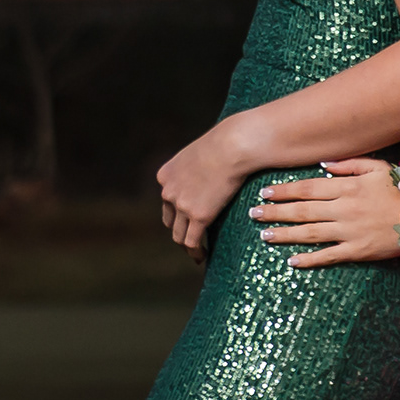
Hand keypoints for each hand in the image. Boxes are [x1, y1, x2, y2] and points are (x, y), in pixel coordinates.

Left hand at [155, 125, 256, 253]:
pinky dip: (195, 252)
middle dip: (179, 231)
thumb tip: (216, 165)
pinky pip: (192, 241)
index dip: (176, 213)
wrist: (233, 146)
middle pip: (170, 220)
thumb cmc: (228, 142)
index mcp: (166, 175)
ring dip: (186, 246)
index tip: (186, 221)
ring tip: (196, 253)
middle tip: (191, 240)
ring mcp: (181, 205)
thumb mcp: (204, 151)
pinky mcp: (198, 216)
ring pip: (178, 235)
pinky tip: (202, 257)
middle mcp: (168, 192)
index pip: (167, 201)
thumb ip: (201, 164)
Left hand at [247, 157, 399, 266]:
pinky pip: (330, 255)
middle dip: (275, 212)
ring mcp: (351, 231)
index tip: (264, 192)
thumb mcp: (379, 167)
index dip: (283, 190)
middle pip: (302, 210)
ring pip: (310, 233)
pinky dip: (310, 259)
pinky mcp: (360, 250)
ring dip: (285, 234)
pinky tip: (292, 261)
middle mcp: (345, 209)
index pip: (307, 188)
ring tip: (264, 235)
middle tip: (253, 214)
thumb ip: (350, 164)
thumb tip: (323, 164)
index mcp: (348, 187)